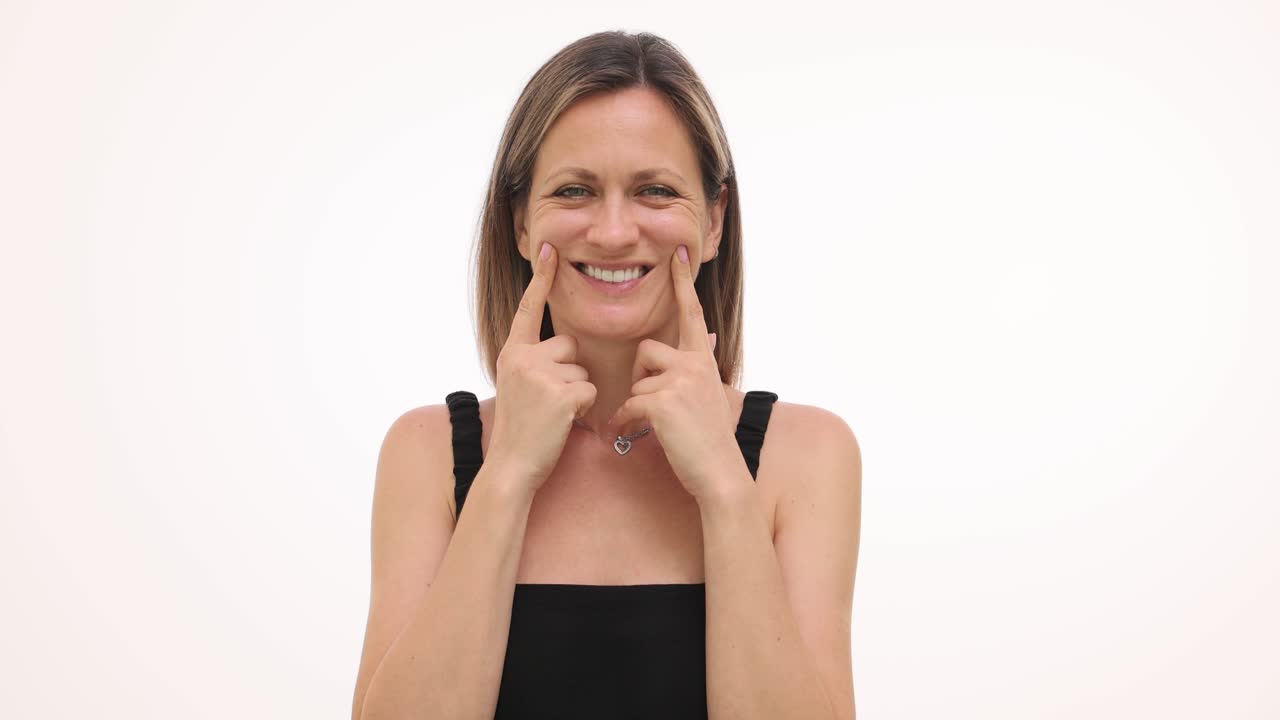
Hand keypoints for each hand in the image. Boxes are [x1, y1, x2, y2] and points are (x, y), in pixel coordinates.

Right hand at [487, 242, 596, 495]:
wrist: (511, 465)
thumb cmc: (522, 429)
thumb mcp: (518, 385)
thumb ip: (534, 362)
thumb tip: (567, 349)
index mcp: (512, 352)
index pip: (528, 308)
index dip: (541, 278)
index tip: (550, 248)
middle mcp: (522, 358)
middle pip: (570, 345)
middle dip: (570, 371)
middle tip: (551, 400)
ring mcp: (540, 375)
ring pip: (583, 370)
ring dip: (578, 392)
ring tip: (554, 415)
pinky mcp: (560, 394)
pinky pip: (590, 390)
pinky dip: (584, 408)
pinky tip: (564, 422)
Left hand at [609, 245, 742, 501]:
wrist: (720, 473)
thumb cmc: (708, 443)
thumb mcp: (705, 399)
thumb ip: (689, 378)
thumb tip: (670, 369)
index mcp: (703, 361)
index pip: (691, 314)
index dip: (682, 283)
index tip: (678, 252)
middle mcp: (694, 364)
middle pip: (646, 351)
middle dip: (640, 377)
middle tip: (653, 406)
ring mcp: (680, 381)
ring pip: (636, 383)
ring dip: (634, 407)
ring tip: (649, 427)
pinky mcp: (663, 401)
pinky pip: (628, 405)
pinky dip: (624, 423)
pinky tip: (629, 436)